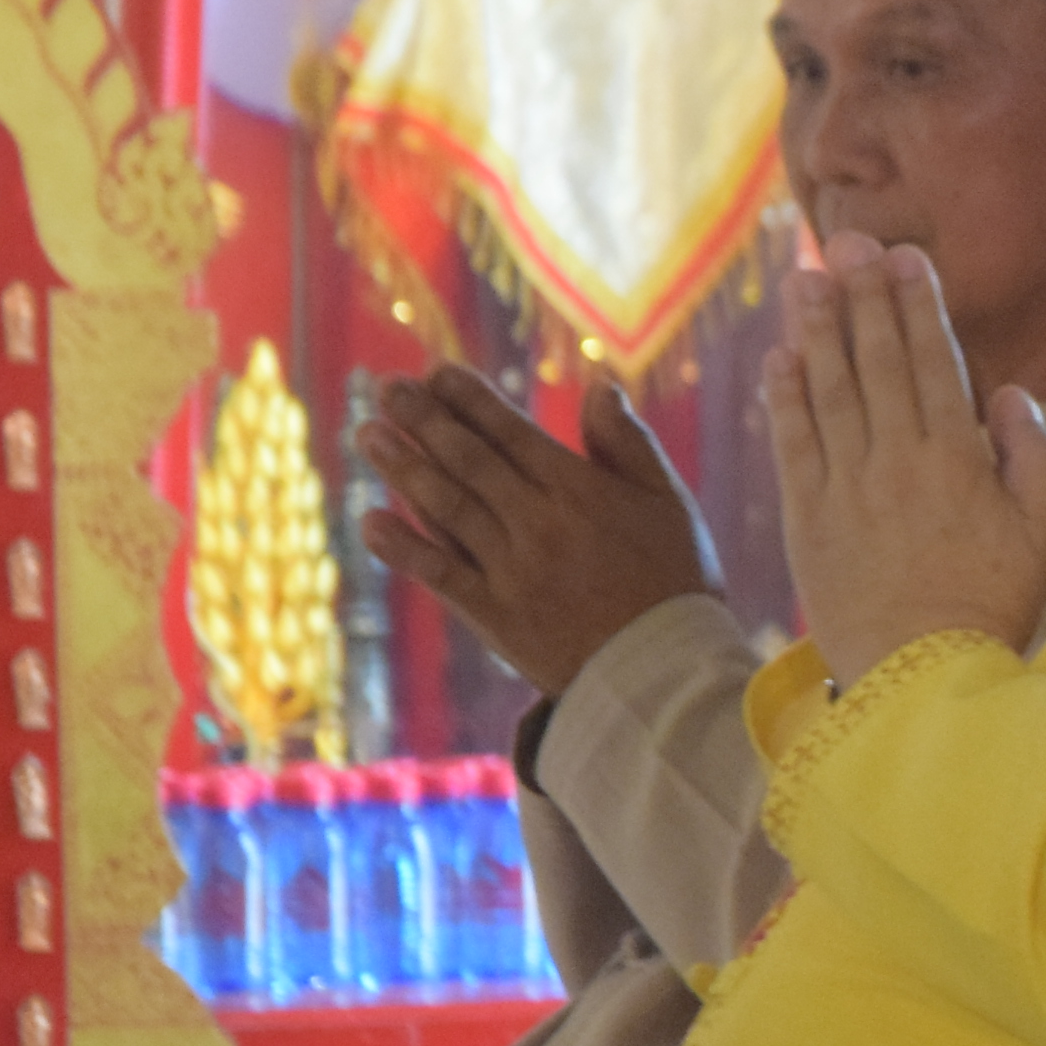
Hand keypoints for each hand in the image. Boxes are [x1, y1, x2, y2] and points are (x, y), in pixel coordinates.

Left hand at [355, 366, 719, 697]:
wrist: (666, 673)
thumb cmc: (676, 581)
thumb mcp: (668, 502)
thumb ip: (628, 444)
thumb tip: (599, 385)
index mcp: (579, 491)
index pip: (511, 432)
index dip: (468, 399)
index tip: (435, 371)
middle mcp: (538, 524)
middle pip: (468, 461)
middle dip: (424, 419)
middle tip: (387, 387)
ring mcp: (512, 571)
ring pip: (446, 507)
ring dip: (403, 467)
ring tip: (369, 434)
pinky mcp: (496, 616)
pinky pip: (440, 574)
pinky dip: (403, 547)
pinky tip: (370, 521)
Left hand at [765, 230, 1045, 678]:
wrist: (920, 680)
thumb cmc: (992, 607)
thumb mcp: (1042, 532)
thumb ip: (1034, 455)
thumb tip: (1010, 391)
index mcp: (958, 459)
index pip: (935, 361)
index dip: (918, 303)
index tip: (905, 257)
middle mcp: (898, 460)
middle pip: (877, 360)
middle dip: (863, 296)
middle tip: (849, 242)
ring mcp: (847, 487)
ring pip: (829, 389)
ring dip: (817, 328)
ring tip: (808, 277)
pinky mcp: (807, 519)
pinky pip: (792, 443)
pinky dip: (785, 395)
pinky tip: (780, 356)